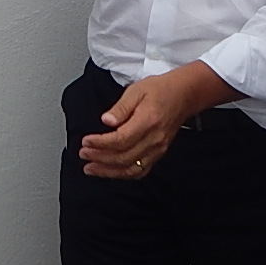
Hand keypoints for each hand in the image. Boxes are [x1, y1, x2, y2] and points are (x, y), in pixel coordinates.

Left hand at [77, 64, 238, 178]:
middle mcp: (154, 139)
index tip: (85, 141)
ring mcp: (158, 149)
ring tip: (90, 168)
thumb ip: (120, 107)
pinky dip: (123, 174)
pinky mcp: (158, 154)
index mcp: (147, 121)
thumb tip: (106, 121)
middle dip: (100, 158)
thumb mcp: (136, 90)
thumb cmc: (159, 90)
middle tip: (83, 154)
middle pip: (123, 157)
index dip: (100, 143)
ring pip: (131, 169)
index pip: (120, 140)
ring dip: (108, 171)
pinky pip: (140, 171)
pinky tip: (109, 172)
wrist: (182, 96)